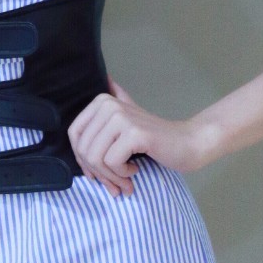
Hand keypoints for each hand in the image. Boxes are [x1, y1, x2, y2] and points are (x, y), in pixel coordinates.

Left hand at [67, 76, 203, 193]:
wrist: (188, 143)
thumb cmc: (155, 138)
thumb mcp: (130, 116)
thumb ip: (117, 99)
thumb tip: (105, 79)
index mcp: (102, 102)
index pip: (74, 135)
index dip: (82, 159)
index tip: (97, 173)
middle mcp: (109, 105)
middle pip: (84, 149)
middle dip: (98, 173)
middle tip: (115, 183)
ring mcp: (121, 117)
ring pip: (96, 158)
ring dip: (110, 177)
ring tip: (125, 180)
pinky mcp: (134, 133)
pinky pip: (112, 162)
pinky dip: (122, 174)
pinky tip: (135, 170)